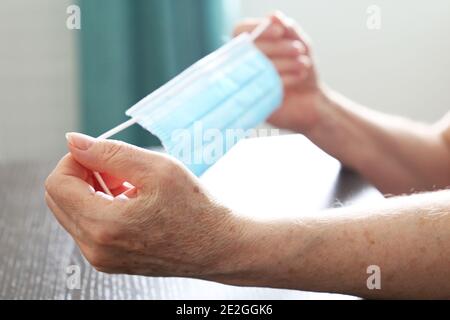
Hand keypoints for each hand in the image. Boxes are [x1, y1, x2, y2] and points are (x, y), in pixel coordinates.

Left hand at [45, 132, 246, 276]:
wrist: (218, 247)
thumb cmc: (196, 209)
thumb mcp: (157, 169)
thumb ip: (109, 152)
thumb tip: (74, 141)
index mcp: (104, 226)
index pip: (57, 184)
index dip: (74, 160)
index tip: (101, 154)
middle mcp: (96, 249)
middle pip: (59, 199)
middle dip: (83, 174)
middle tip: (118, 169)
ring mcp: (101, 258)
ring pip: (72, 212)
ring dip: (93, 190)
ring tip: (130, 185)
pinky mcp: (109, 260)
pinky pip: (88, 227)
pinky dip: (101, 207)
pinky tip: (131, 200)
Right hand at [234, 12, 328, 132]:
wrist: (312, 101)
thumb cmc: (303, 70)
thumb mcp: (300, 45)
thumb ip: (288, 29)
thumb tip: (273, 16)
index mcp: (252, 46)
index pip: (239, 31)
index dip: (256, 27)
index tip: (279, 31)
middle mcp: (245, 63)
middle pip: (250, 48)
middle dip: (277, 47)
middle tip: (298, 49)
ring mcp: (247, 82)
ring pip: (257, 67)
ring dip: (285, 62)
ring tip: (304, 64)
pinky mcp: (254, 100)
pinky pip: (264, 85)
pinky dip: (285, 78)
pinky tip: (299, 76)